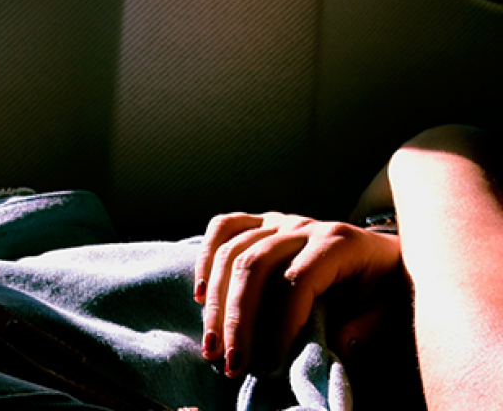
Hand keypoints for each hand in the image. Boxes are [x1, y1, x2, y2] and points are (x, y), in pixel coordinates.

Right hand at [193, 212, 400, 378]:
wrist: (384, 255)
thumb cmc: (385, 288)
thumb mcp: (388, 310)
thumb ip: (364, 328)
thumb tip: (328, 347)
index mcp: (338, 243)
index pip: (296, 282)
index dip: (280, 326)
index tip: (272, 367)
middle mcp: (304, 225)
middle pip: (255, 265)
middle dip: (237, 319)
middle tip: (230, 364)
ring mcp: (279, 220)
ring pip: (233, 250)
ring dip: (215, 301)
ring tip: (212, 345)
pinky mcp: (261, 221)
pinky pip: (224, 227)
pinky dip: (206, 257)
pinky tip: (198, 293)